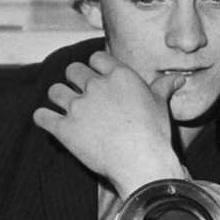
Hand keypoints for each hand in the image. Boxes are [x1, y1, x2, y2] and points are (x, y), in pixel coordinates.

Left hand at [32, 50, 185, 195]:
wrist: (141, 162)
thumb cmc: (154, 133)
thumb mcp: (160, 105)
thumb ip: (163, 87)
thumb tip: (178, 78)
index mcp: (120, 76)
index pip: (97, 58)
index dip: (96, 67)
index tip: (98, 77)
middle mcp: (96, 86)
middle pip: (72, 70)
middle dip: (75, 79)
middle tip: (82, 94)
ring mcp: (78, 107)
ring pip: (54, 91)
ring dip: (58, 97)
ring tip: (67, 108)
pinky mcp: (64, 128)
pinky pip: (41, 116)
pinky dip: (44, 118)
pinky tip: (50, 121)